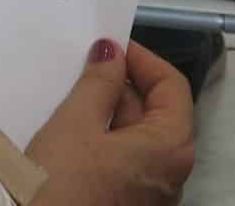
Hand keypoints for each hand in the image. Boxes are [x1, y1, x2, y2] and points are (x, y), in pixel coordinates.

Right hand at [24, 38, 195, 204]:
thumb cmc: (61, 181)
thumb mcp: (77, 122)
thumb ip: (99, 82)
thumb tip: (113, 52)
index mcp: (171, 149)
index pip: (173, 87)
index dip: (143, 59)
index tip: (110, 44)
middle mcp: (172, 175)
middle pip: (157, 113)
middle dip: (122, 84)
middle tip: (85, 63)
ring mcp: (150, 195)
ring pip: (137, 138)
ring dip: (109, 110)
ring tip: (74, 91)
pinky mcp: (127, 205)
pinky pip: (124, 161)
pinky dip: (105, 138)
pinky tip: (73, 128)